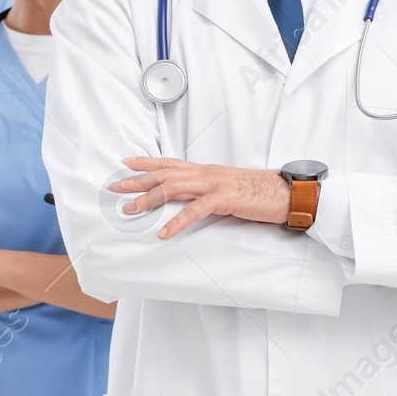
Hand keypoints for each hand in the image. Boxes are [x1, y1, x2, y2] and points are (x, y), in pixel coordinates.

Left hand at [112, 159, 288, 239]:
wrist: (282, 192)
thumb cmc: (255, 192)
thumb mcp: (225, 186)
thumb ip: (205, 188)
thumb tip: (187, 195)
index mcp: (204, 170)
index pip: (169, 163)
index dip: (146, 162)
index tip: (125, 163)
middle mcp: (204, 173)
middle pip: (163, 174)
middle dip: (137, 181)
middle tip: (114, 188)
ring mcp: (213, 184)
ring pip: (173, 188)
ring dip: (148, 199)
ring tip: (129, 209)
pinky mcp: (224, 199)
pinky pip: (194, 210)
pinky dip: (176, 222)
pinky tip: (163, 233)